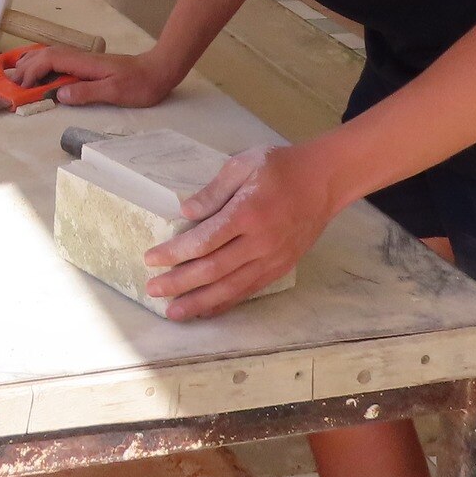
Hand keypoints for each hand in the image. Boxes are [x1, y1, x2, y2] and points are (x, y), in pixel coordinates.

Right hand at [9, 45, 179, 107]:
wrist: (158, 70)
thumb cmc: (139, 84)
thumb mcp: (114, 91)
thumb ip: (86, 92)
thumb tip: (58, 94)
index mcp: (84, 63)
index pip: (50, 59)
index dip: (32, 71)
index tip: (22, 86)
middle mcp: (81, 58)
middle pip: (46, 54)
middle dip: (26, 66)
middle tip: (12, 83)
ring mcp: (84, 60)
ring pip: (52, 55)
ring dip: (33, 63)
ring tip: (18, 75)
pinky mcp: (88, 65)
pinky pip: (60, 61)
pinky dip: (45, 64)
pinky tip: (42, 73)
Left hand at [144, 144, 334, 319]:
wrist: (325, 181)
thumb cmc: (281, 167)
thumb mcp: (244, 164)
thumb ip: (214, 191)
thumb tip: (186, 213)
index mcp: (247, 212)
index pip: (204, 241)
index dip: (174, 253)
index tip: (151, 259)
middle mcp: (260, 241)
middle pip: (213, 270)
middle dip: (180, 283)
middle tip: (152, 289)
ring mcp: (272, 258)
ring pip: (230, 287)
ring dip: (199, 302)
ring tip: (174, 312)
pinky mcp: (281, 267)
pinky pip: (249, 290)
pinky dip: (225, 303)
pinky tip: (206, 310)